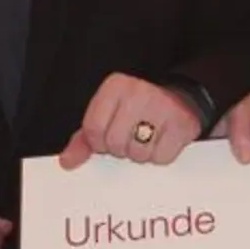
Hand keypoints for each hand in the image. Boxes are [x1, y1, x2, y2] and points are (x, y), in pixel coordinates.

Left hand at [57, 73, 200, 168]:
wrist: (182, 100)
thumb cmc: (138, 110)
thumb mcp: (108, 116)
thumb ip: (85, 138)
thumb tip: (67, 161)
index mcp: (115, 87)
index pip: (93, 129)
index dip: (99, 143)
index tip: (108, 138)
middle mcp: (137, 92)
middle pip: (115, 143)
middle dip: (122, 148)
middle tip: (131, 137)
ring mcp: (161, 107)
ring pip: (138, 153)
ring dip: (141, 154)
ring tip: (147, 138)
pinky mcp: (181, 124)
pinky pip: (161, 157)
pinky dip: (160, 156)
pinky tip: (161, 141)